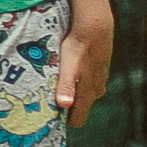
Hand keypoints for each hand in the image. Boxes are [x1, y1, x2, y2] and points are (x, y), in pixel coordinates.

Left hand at [56, 5, 113, 126]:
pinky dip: (77, 81)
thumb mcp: (69, 65)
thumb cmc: (78, 47)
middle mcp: (96, 91)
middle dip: (64, 105)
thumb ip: (66, 86)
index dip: (63, 119)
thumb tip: (65, 105)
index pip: (77, 119)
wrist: (95, 27)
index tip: (49, 114)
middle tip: (46, 96)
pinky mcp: (99, 71)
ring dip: (70, 91)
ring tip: (54, 81)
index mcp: (88, 93)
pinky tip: (67, 69)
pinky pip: (86, 83)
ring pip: (82, 95)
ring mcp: (99, 81)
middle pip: (78, 107)